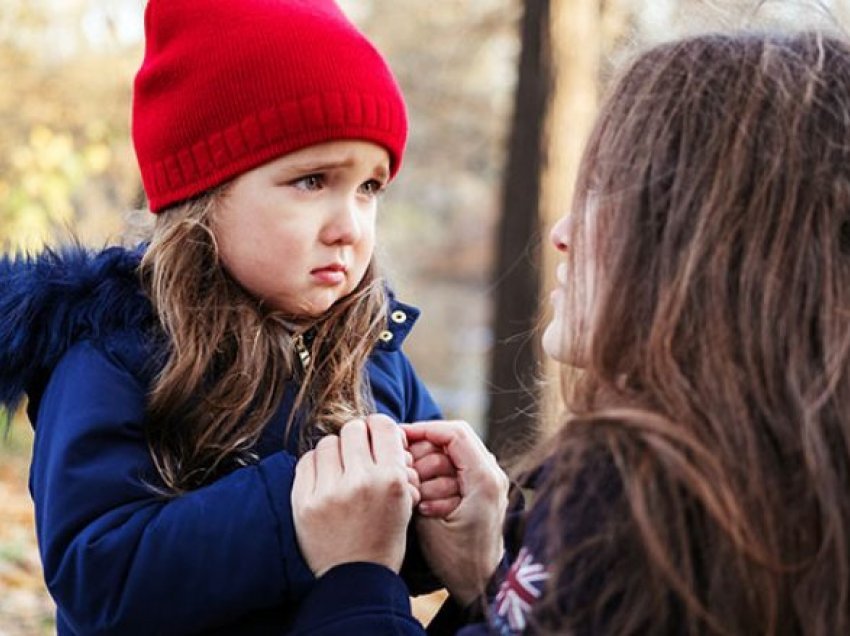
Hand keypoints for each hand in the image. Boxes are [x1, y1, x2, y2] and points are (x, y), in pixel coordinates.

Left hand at [292, 415, 417, 576]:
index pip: (383, 425)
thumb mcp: (405, 501)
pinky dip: (315, 465)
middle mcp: (360, 481)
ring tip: (339, 470)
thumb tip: (382, 429)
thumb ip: (396, 464)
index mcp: (391, 480)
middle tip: (357, 454)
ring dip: (335, 451)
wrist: (356, 579)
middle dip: (357, 438)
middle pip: (353, 429)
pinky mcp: (304, 502)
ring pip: (328, 442)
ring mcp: (329, 492)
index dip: (378, 428)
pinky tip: (323, 479)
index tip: (375, 437)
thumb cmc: (384, 537)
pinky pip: (306, 461)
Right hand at [404, 420, 509, 605]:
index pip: (454, 433)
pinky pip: (456, 467)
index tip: (398, 438)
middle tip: (404, 471)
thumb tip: (400, 458)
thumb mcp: (429, 522)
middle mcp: (492, 473)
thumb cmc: (456, 559)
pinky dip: (437, 475)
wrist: (481, 584)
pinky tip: (424, 496)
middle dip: (424, 452)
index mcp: (484, 478)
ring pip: (452, 453)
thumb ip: (417, 486)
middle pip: (452, 439)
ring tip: (416, 491)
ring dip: (429, 466)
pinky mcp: (483, 487)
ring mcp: (490, 479)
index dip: (423, 430)